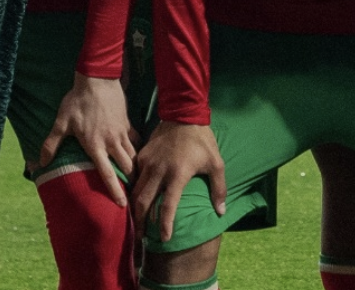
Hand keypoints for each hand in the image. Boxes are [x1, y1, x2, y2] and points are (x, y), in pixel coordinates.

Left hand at [35, 74, 138, 205]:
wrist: (97, 80)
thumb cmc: (77, 101)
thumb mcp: (61, 122)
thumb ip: (52, 143)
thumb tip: (41, 163)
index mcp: (95, 145)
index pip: (107, 173)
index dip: (114, 190)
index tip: (121, 204)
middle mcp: (111, 142)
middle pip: (127, 168)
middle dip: (131, 183)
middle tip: (132, 196)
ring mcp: (121, 133)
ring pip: (134, 156)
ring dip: (135, 169)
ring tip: (137, 181)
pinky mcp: (127, 124)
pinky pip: (136, 141)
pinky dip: (137, 150)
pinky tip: (136, 155)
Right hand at [131, 121, 223, 242]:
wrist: (183, 115)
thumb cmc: (202, 141)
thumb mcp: (216, 163)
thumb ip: (219, 189)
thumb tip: (221, 212)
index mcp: (178, 174)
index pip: (168, 205)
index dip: (165, 224)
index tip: (164, 239)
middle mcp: (159, 170)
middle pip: (144, 202)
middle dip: (140, 222)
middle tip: (140, 237)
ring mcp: (148, 162)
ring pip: (136, 190)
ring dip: (135, 208)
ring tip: (136, 222)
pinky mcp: (142, 156)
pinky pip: (134, 176)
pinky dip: (134, 190)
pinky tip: (135, 199)